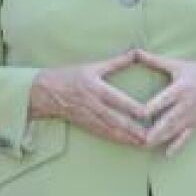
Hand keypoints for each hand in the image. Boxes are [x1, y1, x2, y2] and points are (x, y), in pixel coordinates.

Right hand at [29, 51, 147, 145]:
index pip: (116, 99)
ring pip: (111, 129)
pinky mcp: (85, 124)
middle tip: (151, 136)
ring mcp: (88, 116)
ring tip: (145, 143)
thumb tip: (137, 52)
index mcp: (94, 88)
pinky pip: (103, 133)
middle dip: (133, 129)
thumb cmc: (69, 76)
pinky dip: (117, 139)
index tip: (147, 113)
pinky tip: (129, 143)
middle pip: (115, 119)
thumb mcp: (92, 66)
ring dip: (128, 137)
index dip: (131, 107)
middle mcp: (92, 104)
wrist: (43, 92)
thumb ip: (117, 62)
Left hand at [136, 51, 195, 154]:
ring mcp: (191, 116)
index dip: (147, 109)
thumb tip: (134, 51)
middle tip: (136, 139)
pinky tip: (166, 154)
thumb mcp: (177, 64)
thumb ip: (153, 60)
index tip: (133, 115)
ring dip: (159, 139)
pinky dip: (177, 146)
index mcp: (180, 90)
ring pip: (174, 131)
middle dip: (152, 131)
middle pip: (167, 121)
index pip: (161, 102)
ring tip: (143, 146)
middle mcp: (185, 105)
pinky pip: (186, 137)